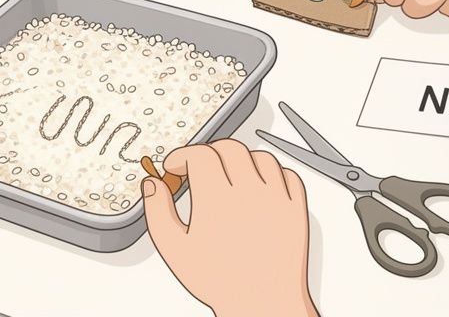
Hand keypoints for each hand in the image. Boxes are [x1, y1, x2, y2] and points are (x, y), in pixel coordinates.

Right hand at [142, 139, 316, 316]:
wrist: (263, 304)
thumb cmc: (220, 281)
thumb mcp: (175, 249)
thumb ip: (157, 211)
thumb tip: (151, 185)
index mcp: (217, 199)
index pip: (199, 154)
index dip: (182, 156)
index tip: (175, 167)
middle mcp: (249, 192)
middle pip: (229, 148)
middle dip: (209, 152)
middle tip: (199, 168)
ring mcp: (277, 198)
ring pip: (260, 157)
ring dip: (241, 160)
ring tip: (230, 177)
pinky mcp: (296, 208)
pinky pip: (287, 174)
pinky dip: (272, 174)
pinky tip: (259, 187)